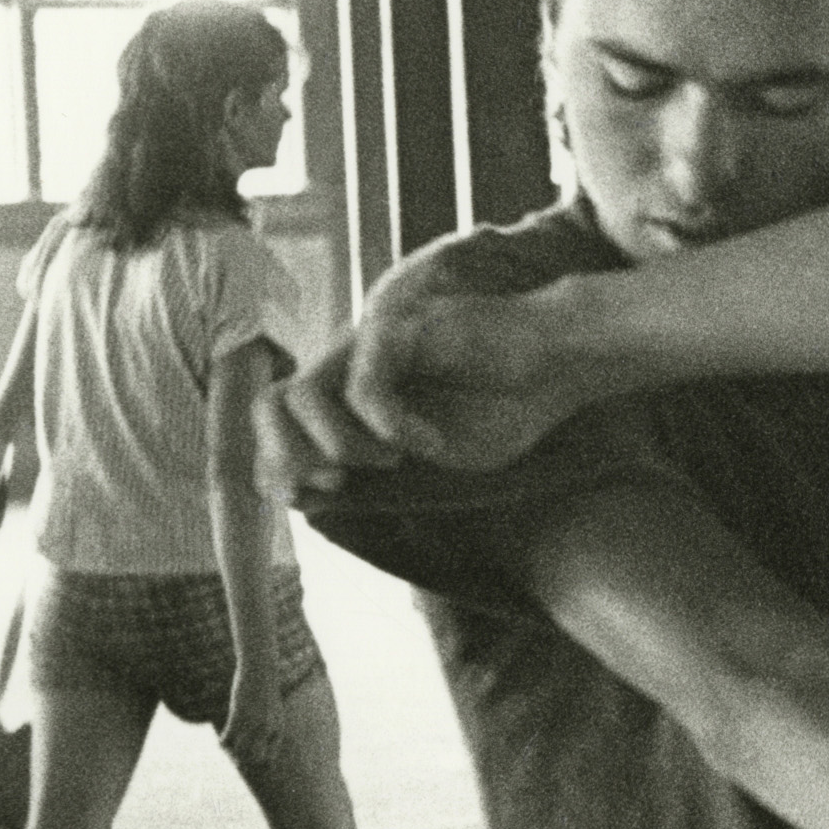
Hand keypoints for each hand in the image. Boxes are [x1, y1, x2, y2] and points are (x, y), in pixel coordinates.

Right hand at [219, 655, 288, 764]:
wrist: (261, 670)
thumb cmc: (266, 689)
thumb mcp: (272, 708)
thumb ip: (269, 724)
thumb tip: (259, 739)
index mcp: (278, 729)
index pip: (270, 758)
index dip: (259, 763)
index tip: (249, 759)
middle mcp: (268, 730)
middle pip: (255, 759)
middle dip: (245, 762)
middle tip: (236, 757)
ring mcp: (253, 724)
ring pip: (240, 752)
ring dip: (232, 753)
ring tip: (228, 748)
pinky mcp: (238, 716)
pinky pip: (228, 739)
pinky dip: (223, 743)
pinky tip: (222, 741)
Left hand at [262, 269, 588, 492]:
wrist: (560, 363)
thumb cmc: (507, 407)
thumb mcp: (437, 456)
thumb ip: (379, 471)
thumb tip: (307, 491)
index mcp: (351, 394)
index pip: (277, 423)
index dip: (277, 464)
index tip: (312, 499)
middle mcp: (350, 364)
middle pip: (268, 405)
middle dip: (286, 456)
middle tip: (334, 486)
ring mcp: (369, 343)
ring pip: (302, 394)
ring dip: (338, 445)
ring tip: (389, 463)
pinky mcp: (397, 329)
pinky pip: (366, 392)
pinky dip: (396, 429)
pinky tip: (432, 443)